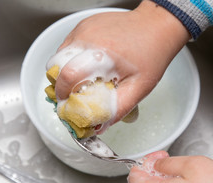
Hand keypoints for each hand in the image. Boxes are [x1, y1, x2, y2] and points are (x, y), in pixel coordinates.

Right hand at [48, 0, 189, 123]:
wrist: (156, 26)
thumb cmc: (152, 55)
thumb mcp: (139, 88)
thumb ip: (118, 109)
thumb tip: (98, 127)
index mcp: (103, 54)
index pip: (68, 75)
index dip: (63, 94)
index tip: (67, 104)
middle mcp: (89, 38)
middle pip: (55, 65)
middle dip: (60, 83)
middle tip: (74, 94)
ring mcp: (84, 29)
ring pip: (58, 55)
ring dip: (65, 71)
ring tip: (85, 78)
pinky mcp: (83, 25)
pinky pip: (67, 46)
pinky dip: (71, 59)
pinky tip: (89, 64)